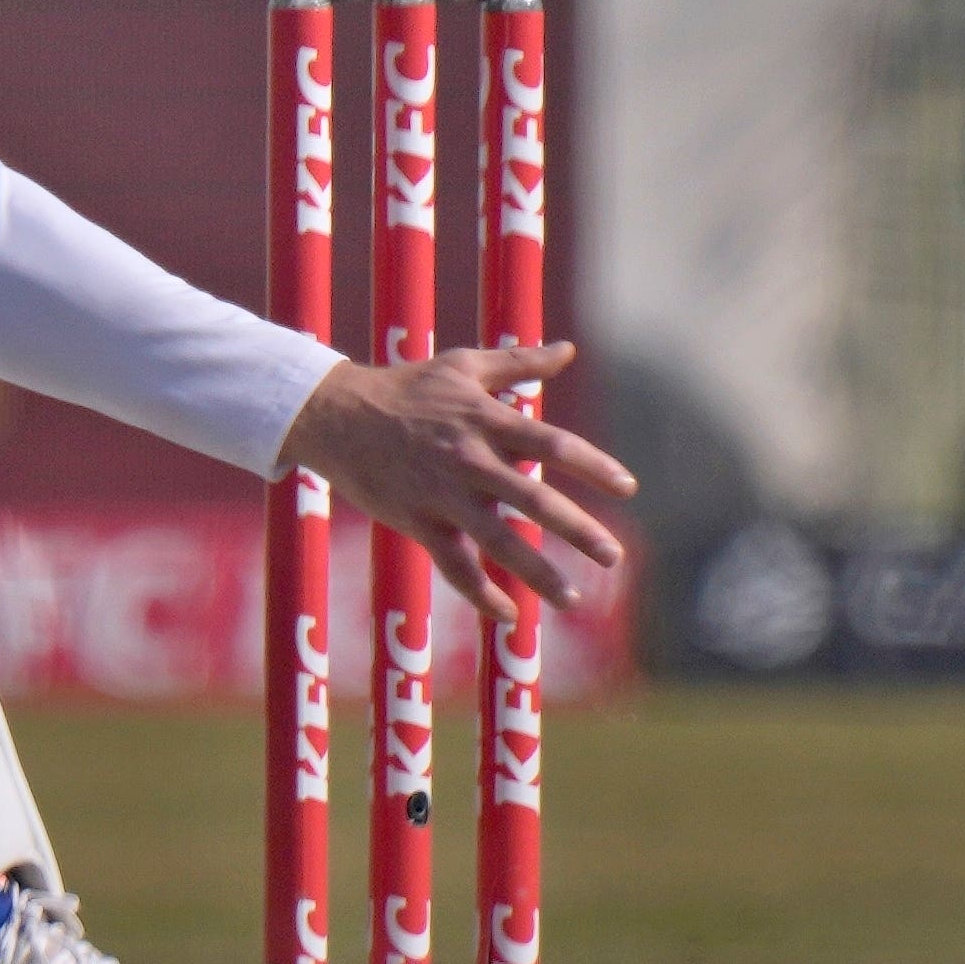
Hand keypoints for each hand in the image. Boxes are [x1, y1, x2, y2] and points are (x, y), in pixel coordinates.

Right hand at [279, 341, 633, 621]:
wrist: (336, 415)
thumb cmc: (405, 386)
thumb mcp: (463, 365)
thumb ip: (519, 363)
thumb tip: (568, 349)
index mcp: (487, 421)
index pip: (552, 444)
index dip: (592, 465)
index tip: (627, 487)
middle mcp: (471, 460)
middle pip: (534, 499)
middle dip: (577, 530)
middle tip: (614, 557)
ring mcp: (443, 494)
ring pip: (497, 541)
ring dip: (537, 573)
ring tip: (572, 599)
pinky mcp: (417, 521)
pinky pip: (454, 566)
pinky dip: (481, 593)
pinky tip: (507, 614)